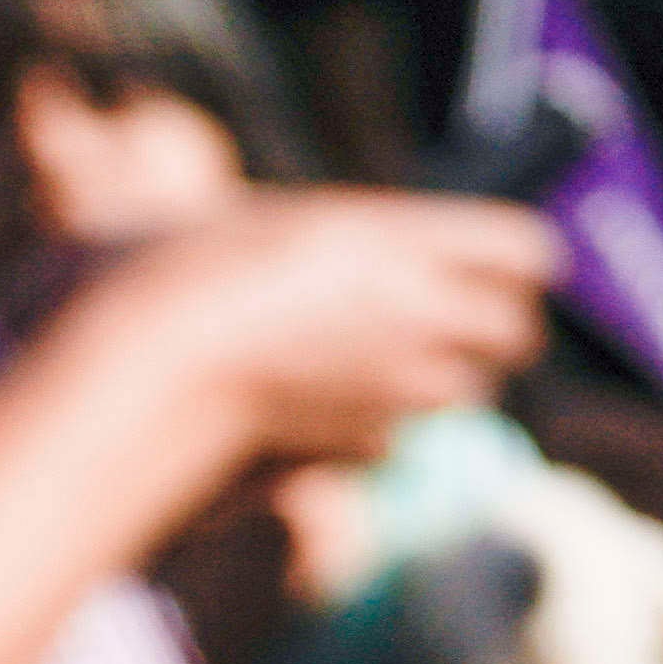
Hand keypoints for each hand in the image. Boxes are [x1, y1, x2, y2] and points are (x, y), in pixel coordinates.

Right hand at [72, 191, 557, 481]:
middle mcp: (422, 309)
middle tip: (440, 323)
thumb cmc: (153, 271)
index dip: (508, 260)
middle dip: (487, 333)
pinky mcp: (372, 444)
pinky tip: (312, 412)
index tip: (490, 265)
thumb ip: (278, 231)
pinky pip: (398, 440)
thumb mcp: (217, 220)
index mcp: (394, 235)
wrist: (137, 364)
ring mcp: (406, 383)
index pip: (525, 250)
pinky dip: (371, 433)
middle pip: (517, 332)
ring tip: (364, 364)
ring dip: (431, 385)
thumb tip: (273, 232)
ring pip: (467, 393)